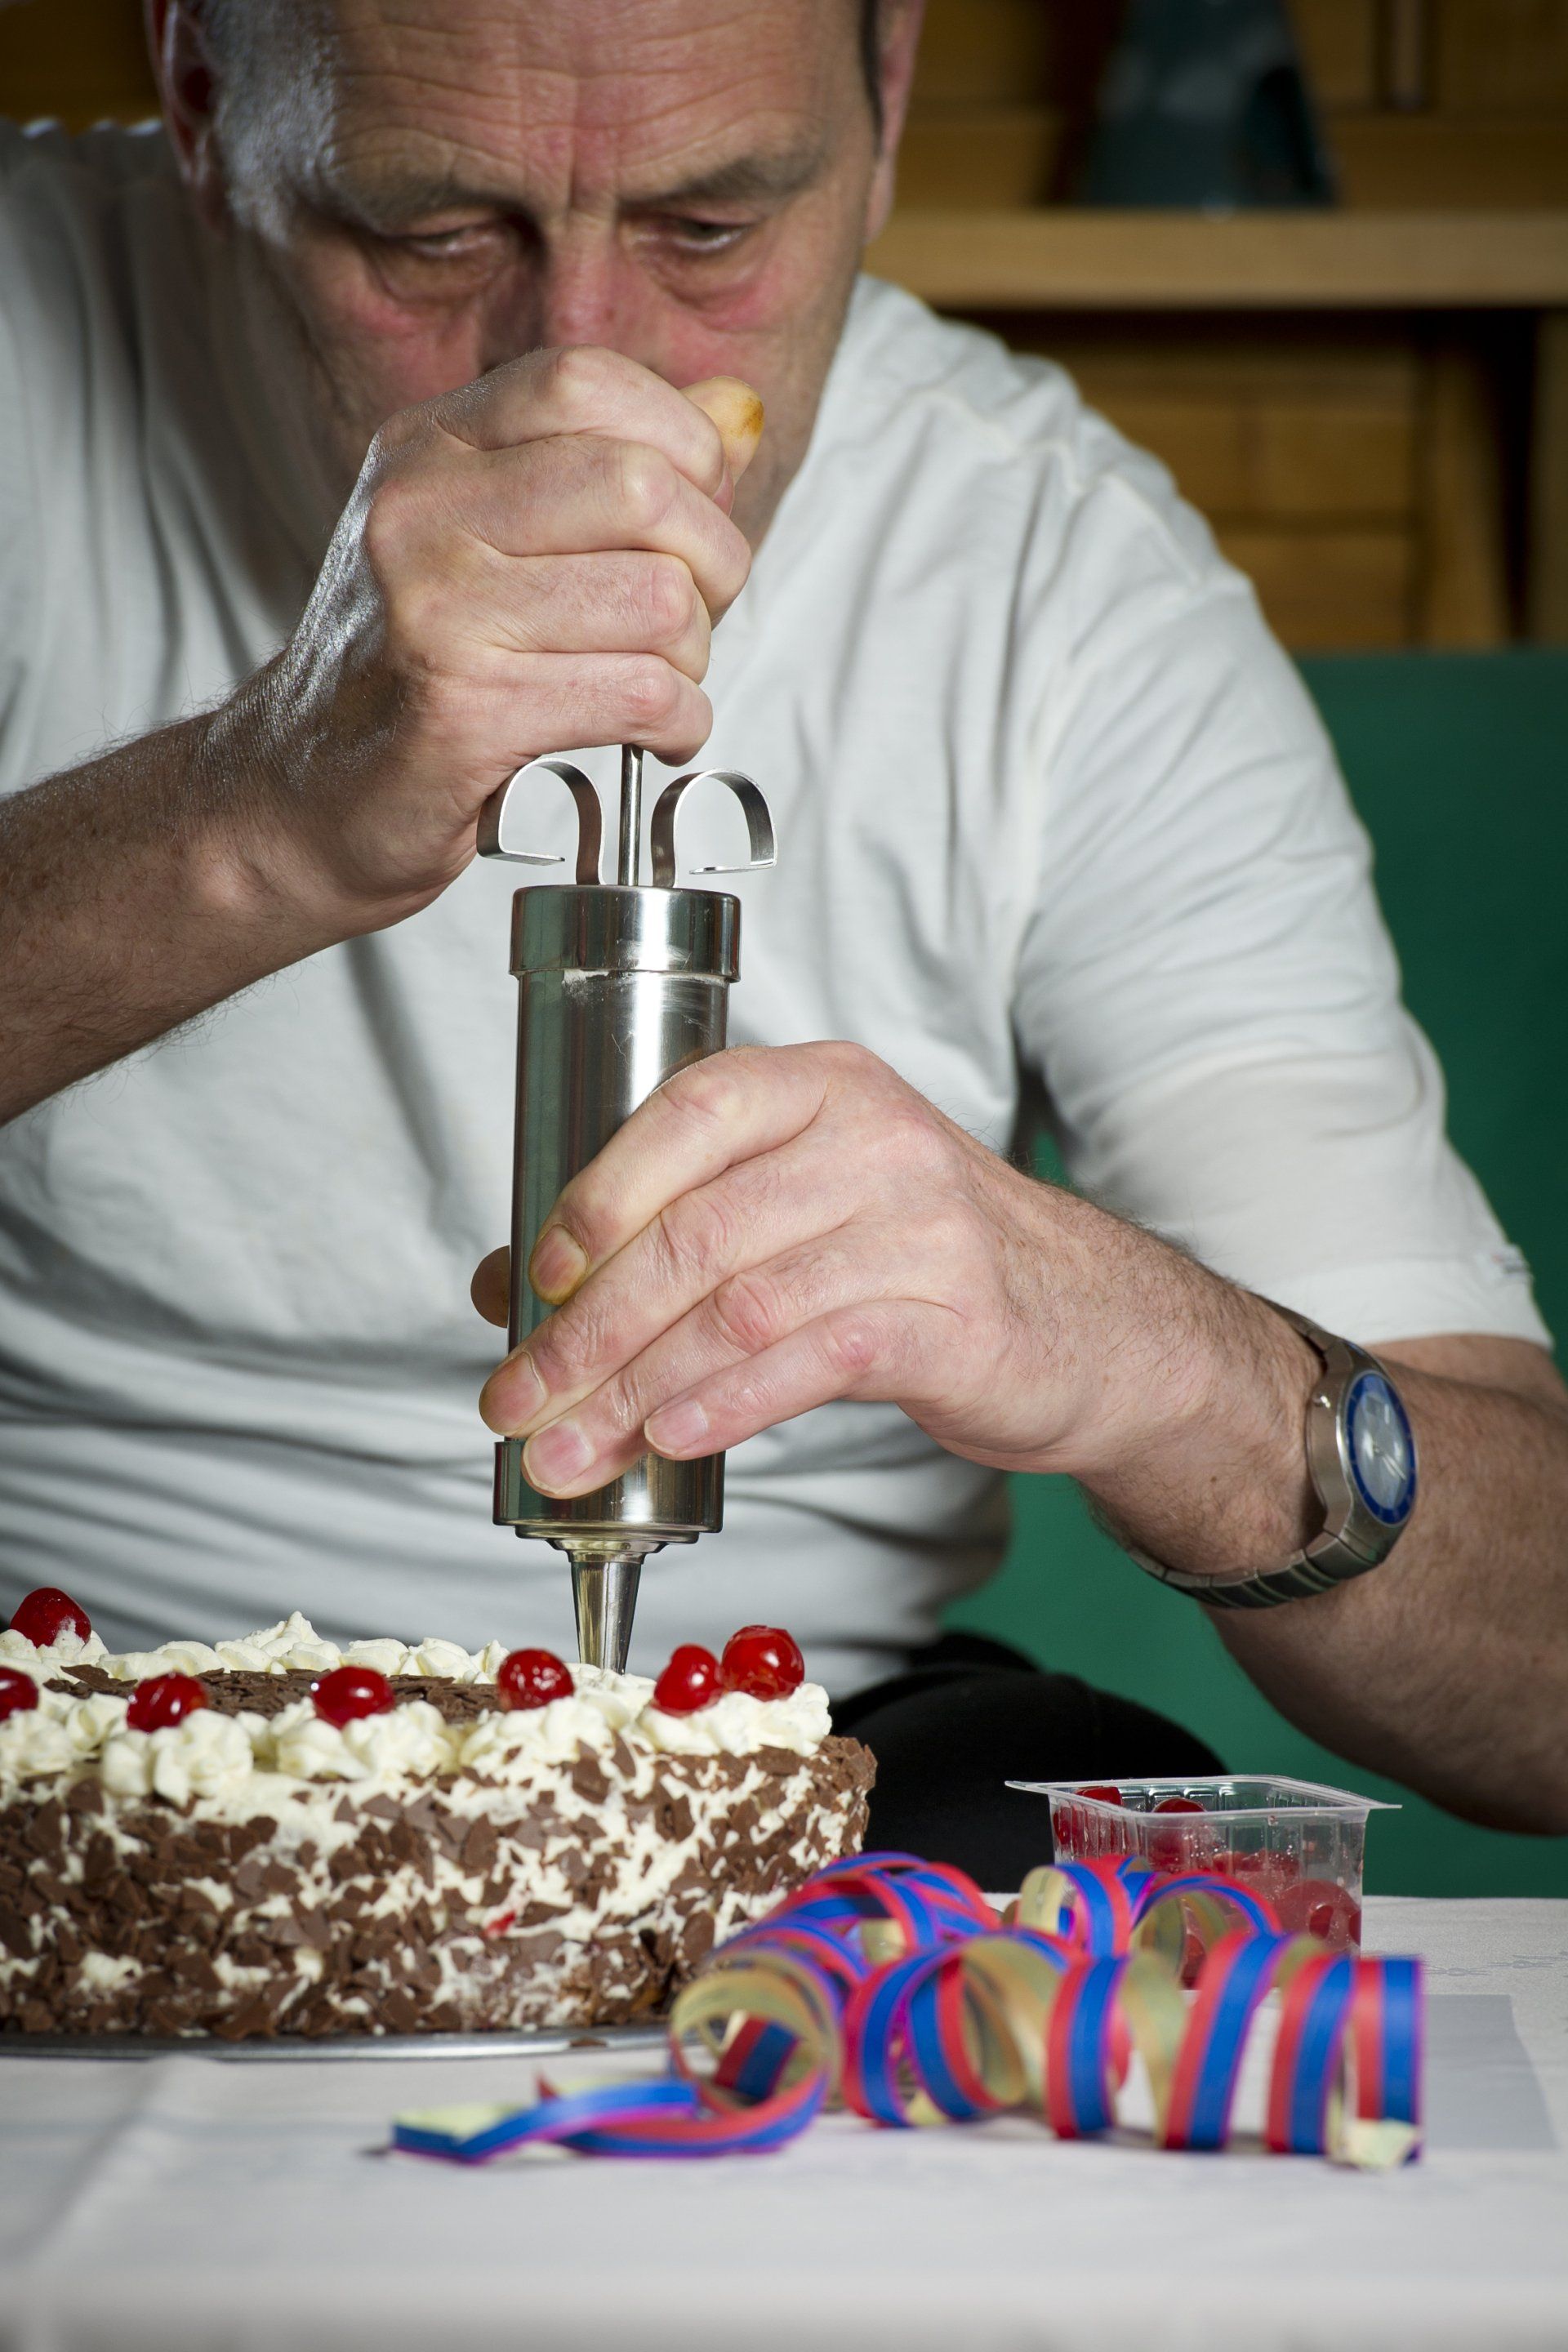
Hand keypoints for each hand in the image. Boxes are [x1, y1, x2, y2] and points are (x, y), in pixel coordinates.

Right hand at [205, 351, 760, 927]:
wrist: (301, 799)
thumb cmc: (415, 672)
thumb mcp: (493, 538)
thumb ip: (614, 465)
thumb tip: (734, 414)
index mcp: (428, 448)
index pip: (586, 382)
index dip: (679, 443)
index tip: (692, 514)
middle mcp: (419, 511)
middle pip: (644, 489)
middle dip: (711, 565)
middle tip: (688, 621)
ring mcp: (435, 610)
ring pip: (659, 601)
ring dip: (693, 661)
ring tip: (657, 686)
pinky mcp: (464, 710)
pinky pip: (641, 695)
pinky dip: (679, 726)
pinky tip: (652, 738)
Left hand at [472, 1043, 1318, 1560]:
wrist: (1092, 1326)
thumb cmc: (919, 1266)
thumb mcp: (799, 1217)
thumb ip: (670, 1235)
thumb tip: (513, 1288)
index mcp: (822, 1089)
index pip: (689, 1113)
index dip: (596, 1196)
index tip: (532, 1281)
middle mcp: (874, 1141)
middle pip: (697, 1232)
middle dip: (586, 1330)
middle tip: (518, 1402)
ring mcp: (922, 1227)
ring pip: (742, 1307)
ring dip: (634, 1391)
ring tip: (571, 1452)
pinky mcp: (956, 1318)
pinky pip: (816, 1359)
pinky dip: (728, 1404)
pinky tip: (671, 1439)